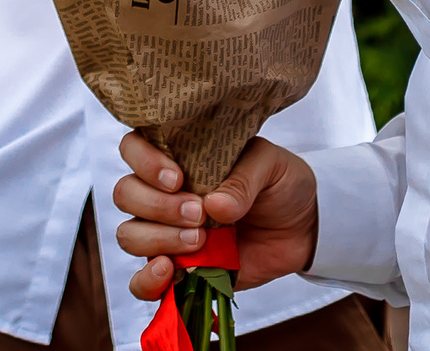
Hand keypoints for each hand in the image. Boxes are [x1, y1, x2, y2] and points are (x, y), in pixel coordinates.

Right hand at [114, 133, 318, 299]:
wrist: (303, 229)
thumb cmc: (280, 185)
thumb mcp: (271, 167)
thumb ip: (243, 180)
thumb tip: (215, 205)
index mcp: (179, 157)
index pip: (133, 148)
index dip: (144, 162)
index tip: (177, 178)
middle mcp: (163, 193)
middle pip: (126, 194)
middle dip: (158, 206)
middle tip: (198, 213)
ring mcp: (167, 232)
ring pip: (130, 235)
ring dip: (158, 238)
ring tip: (199, 239)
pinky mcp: (178, 270)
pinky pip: (142, 282)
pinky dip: (147, 280)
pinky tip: (170, 271)